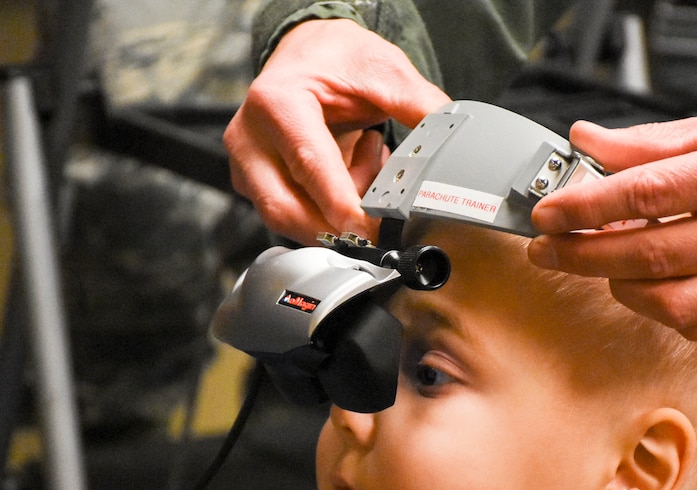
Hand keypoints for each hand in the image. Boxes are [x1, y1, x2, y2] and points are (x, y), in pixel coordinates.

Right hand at [224, 19, 450, 244]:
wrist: (310, 51)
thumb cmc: (339, 59)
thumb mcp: (386, 72)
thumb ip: (420, 109)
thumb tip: (452, 146)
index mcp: (277, 102)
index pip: (310, 168)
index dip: (341, 206)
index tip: (371, 231)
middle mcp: (249, 136)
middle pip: (286, 208)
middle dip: (335, 227)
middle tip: (377, 229)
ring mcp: (244, 163)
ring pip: (286, 217)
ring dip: (333, 215)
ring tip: (366, 167)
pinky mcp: (250, 181)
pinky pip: (288, 213)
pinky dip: (324, 209)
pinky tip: (350, 173)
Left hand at [528, 86, 696, 338]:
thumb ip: (656, 141)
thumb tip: (589, 142)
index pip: (645, 194)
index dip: (584, 207)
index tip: (546, 212)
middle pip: (647, 254)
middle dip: (580, 254)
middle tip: (545, 247)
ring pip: (669, 301)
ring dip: (617, 284)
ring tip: (595, 260)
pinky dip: (657, 307)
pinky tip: (643, 281)